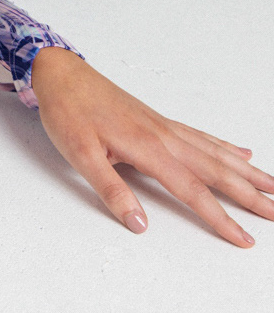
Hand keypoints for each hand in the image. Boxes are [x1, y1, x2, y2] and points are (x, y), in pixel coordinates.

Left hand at [30, 47, 273, 246]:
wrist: (61, 73)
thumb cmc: (67, 111)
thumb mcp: (79, 154)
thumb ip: (111, 189)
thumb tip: (139, 224)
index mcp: (147, 147)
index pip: (193, 191)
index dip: (220, 218)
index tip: (245, 239)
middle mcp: (164, 135)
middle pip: (217, 171)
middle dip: (251, 195)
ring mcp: (164, 126)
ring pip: (216, 152)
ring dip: (247, 171)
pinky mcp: (158, 120)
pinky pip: (202, 136)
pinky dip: (225, 147)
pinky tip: (242, 153)